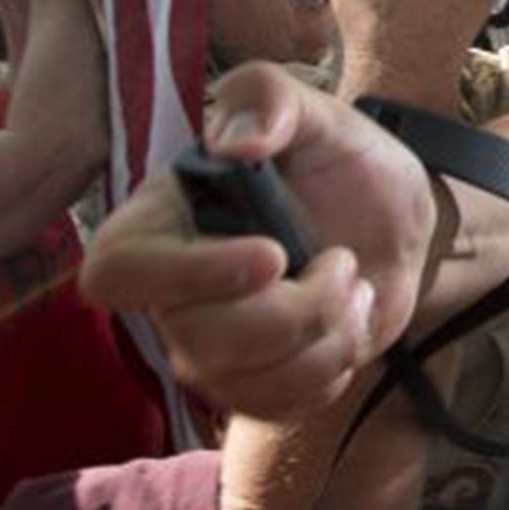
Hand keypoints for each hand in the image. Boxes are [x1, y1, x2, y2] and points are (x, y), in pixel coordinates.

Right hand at [80, 67, 435, 416]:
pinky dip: (334, 368)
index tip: (272, 256)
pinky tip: (348, 322)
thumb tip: (236, 145)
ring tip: (351, 285)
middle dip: (295, 312)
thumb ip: (269, 100)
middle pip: (199, 341)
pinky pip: (280, 409)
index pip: (115, 272)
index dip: (185, 277)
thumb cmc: (338, 159)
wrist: (393, 219)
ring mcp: (208, 348)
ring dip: (326, 340)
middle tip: (342, 262)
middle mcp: (171, 294)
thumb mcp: (315, 111)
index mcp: (160, 221)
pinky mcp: (253, 386)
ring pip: (244, 384)